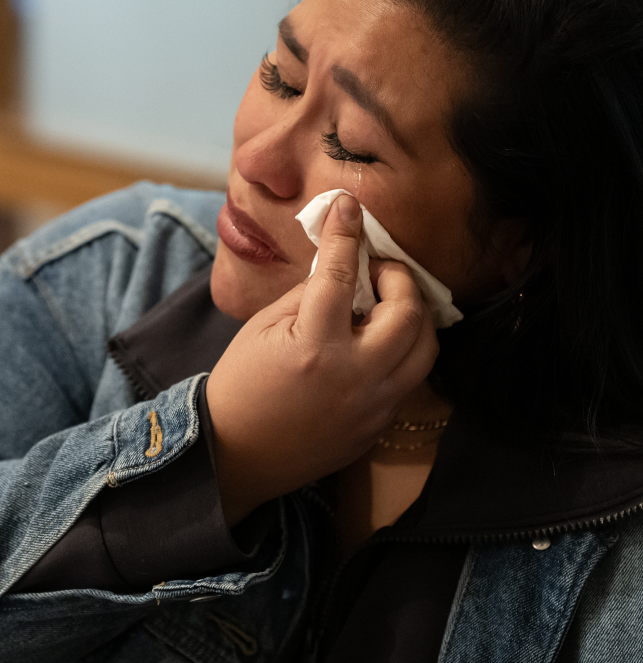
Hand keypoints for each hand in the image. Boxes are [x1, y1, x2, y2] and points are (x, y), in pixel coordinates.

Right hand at [206, 194, 439, 524]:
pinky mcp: (379, 425)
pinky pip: (409, 378)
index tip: (348, 207)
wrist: (236, 454)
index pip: (342, 275)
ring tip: (383, 307)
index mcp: (316, 347)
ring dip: (410, 316)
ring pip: (426, 348)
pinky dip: (399, 351)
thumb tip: (339, 265)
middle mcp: (355, 376)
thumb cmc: (241, 384)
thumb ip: (308, 293)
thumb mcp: (263, 328)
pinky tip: (373, 343)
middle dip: (397, 278)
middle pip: (409, 313)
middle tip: (374, 270)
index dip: (346, 234)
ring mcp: (373, 406)